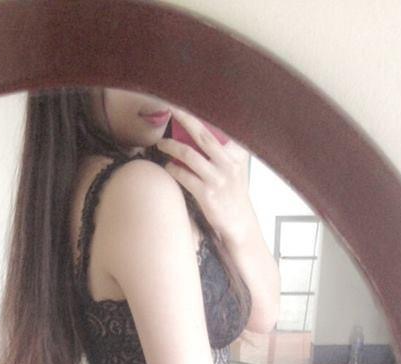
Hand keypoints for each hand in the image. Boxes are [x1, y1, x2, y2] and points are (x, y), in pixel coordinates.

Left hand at [156, 105, 257, 246]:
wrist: (239, 223)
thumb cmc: (232, 192)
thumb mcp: (234, 167)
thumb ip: (221, 150)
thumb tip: (197, 130)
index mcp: (237, 152)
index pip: (219, 127)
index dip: (202, 114)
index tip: (187, 103)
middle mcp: (229, 163)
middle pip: (203, 134)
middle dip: (185, 119)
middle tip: (170, 109)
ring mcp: (218, 179)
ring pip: (189, 155)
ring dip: (171, 147)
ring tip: (161, 143)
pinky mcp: (206, 194)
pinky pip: (183, 176)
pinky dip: (172, 169)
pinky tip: (167, 167)